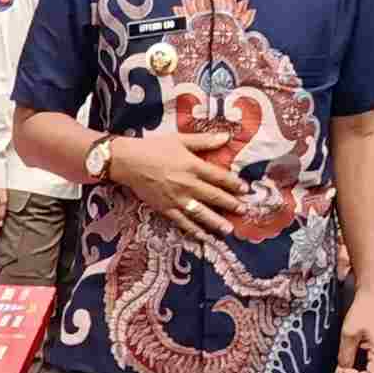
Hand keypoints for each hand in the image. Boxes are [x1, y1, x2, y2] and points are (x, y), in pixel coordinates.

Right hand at [104, 124, 249, 236]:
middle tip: (244, 211)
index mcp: (192, 166)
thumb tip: (226, 137)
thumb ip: (203, 141)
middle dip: (230, 204)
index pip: (219, 177)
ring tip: (228, 229)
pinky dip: (193, 230)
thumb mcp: (179, 139)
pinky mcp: (165, 208)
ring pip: (200, 213)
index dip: (234, 184)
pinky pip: (182, 221)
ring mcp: (176, 198)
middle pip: (213, 196)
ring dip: (216, 222)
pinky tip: (203, 236)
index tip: (246, 190)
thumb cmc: (153, 147)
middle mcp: (187, 184)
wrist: (128, 161)